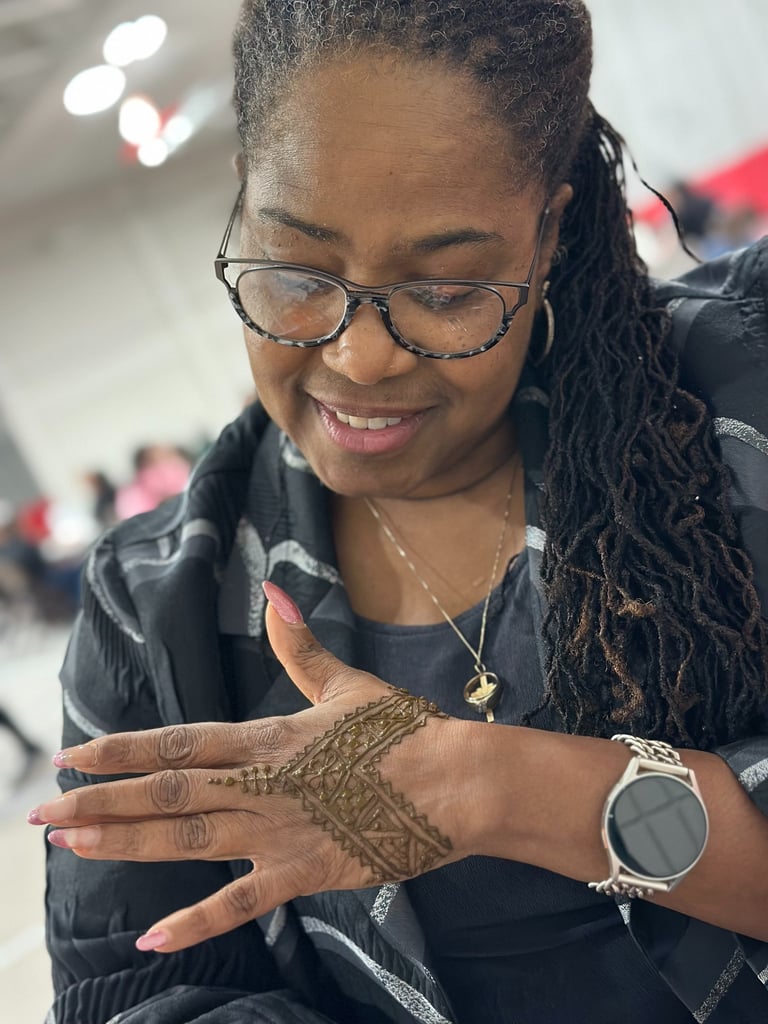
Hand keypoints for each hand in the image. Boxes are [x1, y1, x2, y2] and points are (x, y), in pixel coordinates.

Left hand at [31, 584, 469, 952]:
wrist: (456, 780)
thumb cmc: (405, 730)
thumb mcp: (348, 683)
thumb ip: (300, 645)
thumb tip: (274, 590)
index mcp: (270, 735)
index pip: (179, 741)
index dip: (121, 748)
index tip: (72, 755)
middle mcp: (262, 782)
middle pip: (167, 790)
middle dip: (100, 801)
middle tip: (41, 814)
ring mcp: (279, 830)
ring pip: (187, 838)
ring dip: (127, 843)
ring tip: (71, 848)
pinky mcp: (304, 872)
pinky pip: (240, 902)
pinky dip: (195, 922)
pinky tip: (151, 938)